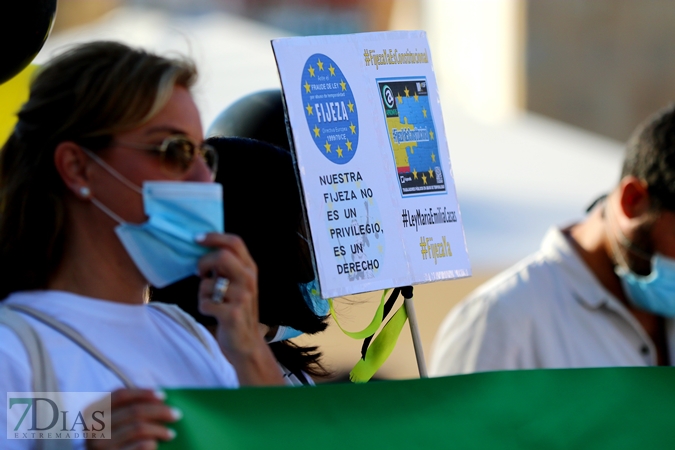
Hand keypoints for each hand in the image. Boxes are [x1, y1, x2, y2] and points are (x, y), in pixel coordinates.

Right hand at [86, 389, 178, 449]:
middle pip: (135, 410)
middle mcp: (93, 427)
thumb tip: (158, 398)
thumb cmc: (109, 439)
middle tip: (176, 414)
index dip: (144, 393)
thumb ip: (126, 407)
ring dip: (160, 429)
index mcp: (92, 411)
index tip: (163, 396)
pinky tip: (156, 443)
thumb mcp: (111, 420)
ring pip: (139, 428)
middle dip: (160, 411)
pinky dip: (152, 443)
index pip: (121, 395)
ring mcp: (100, 444)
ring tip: (171, 433)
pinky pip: (140, 446)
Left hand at [196, 233, 259, 353]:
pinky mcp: (233, 314)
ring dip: (202, 292)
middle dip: (203, 263)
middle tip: (200, 273)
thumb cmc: (235, 308)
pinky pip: (205, 303)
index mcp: (250, 269)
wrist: (246, 342)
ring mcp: (242, 297)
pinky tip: (212, 311)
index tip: (197, 239)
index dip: (214, 237)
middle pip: (222, 256)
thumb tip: (203, 247)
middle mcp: (249, 280)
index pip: (235, 242)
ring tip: (210, 299)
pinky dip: (203, 307)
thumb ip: (227, 266)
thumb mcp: (237, 283)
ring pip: (208, 283)